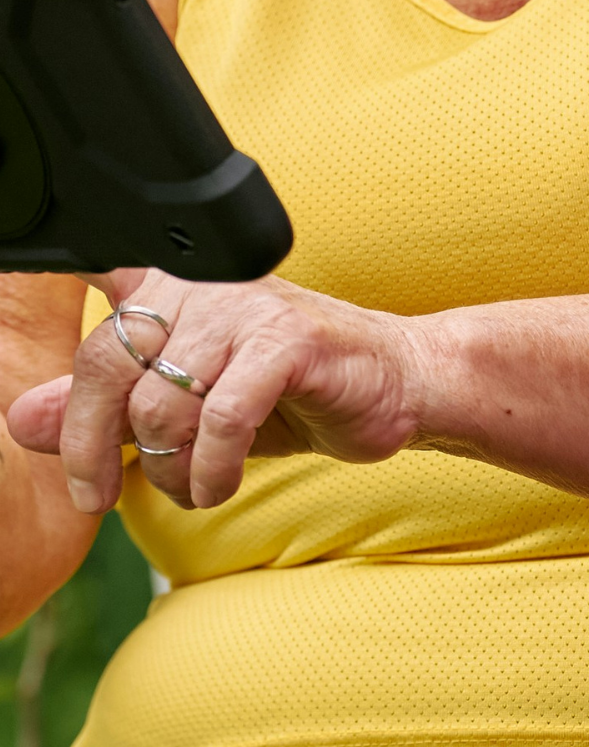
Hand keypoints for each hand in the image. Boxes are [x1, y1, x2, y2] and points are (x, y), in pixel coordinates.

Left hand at [5, 266, 426, 515]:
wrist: (393, 384)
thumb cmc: (285, 391)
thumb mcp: (183, 405)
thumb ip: (103, 408)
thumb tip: (18, 418)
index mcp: (174, 282)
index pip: (94, 273)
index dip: (53, 258)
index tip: (14, 252)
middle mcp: (204, 282)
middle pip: (106, 360)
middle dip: (91, 446)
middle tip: (98, 493)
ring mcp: (247, 307)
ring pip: (159, 400)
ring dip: (167, 469)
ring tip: (192, 485)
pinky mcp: (289, 341)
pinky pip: (219, 417)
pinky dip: (211, 469)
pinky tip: (220, 482)